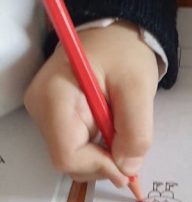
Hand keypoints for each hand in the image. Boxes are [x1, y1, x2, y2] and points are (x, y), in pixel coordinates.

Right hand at [24, 21, 158, 184]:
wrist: (115, 33)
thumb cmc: (124, 52)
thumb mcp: (139, 88)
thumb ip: (136, 132)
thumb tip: (127, 168)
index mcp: (54, 97)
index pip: (68, 155)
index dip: (100, 166)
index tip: (127, 165)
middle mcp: (41, 108)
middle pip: (69, 161)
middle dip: (103, 163)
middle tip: (129, 147)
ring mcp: (45, 113)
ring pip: (73, 158)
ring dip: (102, 156)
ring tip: (121, 131)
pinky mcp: (54, 118)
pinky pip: (75, 147)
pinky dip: (98, 149)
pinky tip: (112, 132)